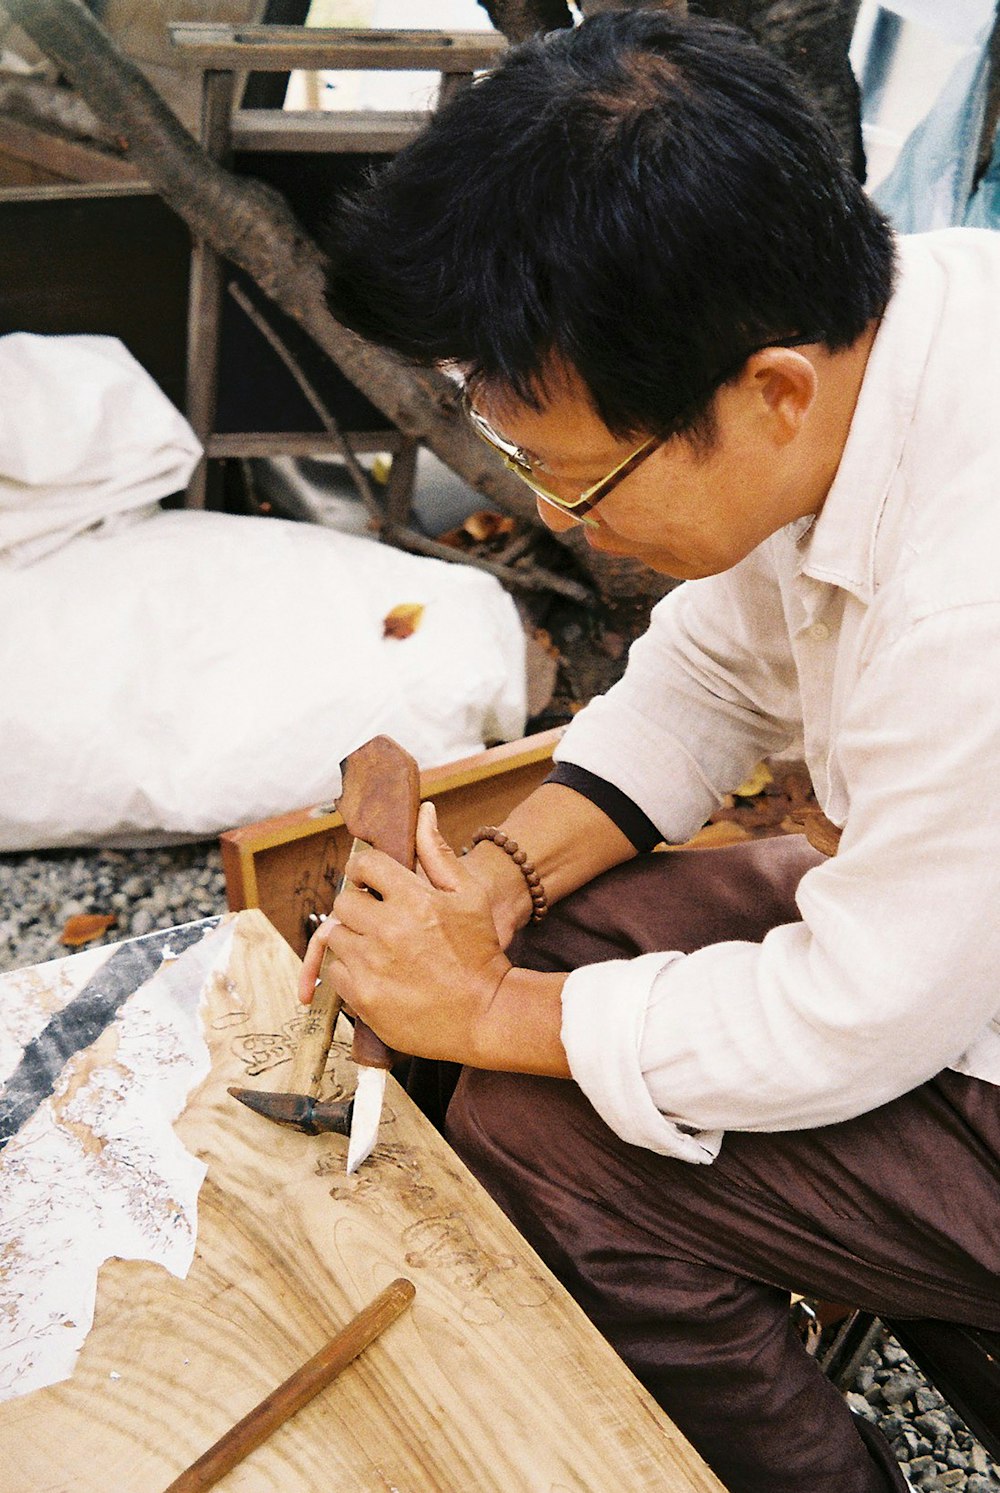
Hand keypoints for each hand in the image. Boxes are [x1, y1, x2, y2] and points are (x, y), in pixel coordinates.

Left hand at [299, 800, 510, 1064]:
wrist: (485, 1014)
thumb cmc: (480, 951)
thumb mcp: (469, 895)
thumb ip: (439, 853)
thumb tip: (423, 812)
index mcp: (414, 900)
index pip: (364, 865)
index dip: (365, 871)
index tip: (371, 882)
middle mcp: (389, 930)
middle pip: (343, 901)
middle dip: (357, 906)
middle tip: (377, 919)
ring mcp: (373, 966)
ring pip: (336, 936)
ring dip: (352, 938)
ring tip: (379, 949)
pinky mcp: (364, 997)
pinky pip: (336, 973)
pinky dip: (350, 972)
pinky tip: (378, 974)